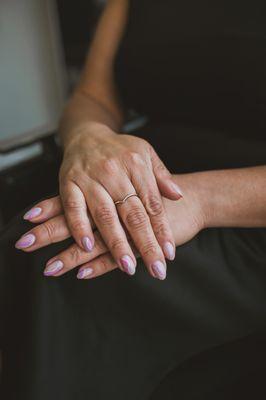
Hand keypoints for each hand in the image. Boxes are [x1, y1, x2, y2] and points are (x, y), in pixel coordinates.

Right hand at [23, 127, 182, 278]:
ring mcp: (90, 177)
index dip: (162, 230)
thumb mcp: (146, 154)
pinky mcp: (68, 182)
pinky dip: (78, 227)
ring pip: (105, 215)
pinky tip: (86, 246)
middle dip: (145, 244)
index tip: (170, 254)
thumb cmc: (120, 149)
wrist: (86, 134)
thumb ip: (161, 175)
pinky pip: (72, 207)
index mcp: (136, 165)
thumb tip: (179, 195)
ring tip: (127, 266)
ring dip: (116, 242)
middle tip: (156, 269)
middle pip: (132, 214)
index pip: (152, 204)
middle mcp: (114, 171)